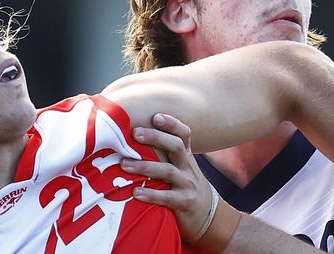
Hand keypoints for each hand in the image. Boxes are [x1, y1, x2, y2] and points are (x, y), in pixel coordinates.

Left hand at [120, 113, 213, 243]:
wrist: (209, 217)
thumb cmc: (185, 189)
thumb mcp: (181, 169)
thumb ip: (163, 156)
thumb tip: (131, 140)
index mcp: (186, 157)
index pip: (183, 134)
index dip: (172, 123)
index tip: (155, 116)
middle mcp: (188, 168)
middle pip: (176, 146)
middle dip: (155, 137)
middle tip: (135, 133)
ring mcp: (188, 185)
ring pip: (167, 171)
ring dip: (144, 166)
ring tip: (124, 164)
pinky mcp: (185, 203)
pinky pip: (167, 197)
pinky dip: (150, 194)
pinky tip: (135, 192)